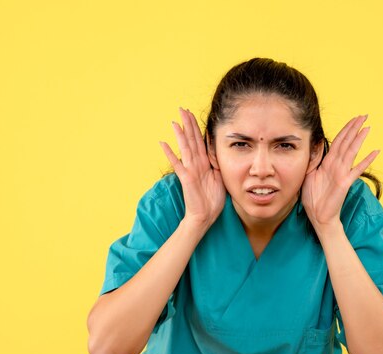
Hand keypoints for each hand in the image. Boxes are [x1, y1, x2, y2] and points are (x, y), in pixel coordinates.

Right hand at [160, 107, 225, 228]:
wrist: (205, 216)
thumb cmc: (212, 200)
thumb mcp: (220, 178)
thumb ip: (216, 164)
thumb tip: (217, 152)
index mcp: (204, 163)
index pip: (200, 141)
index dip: (197, 128)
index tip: (193, 114)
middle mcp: (196, 164)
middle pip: (192, 140)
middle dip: (188, 124)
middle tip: (182, 109)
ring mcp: (190, 170)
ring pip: (185, 148)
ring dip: (180, 134)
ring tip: (175, 121)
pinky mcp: (186, 178)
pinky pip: (178, 164)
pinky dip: (170, 153)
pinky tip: (163, 143)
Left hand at [301, 114, 379, 229]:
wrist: (317, 216)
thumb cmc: (312, 197)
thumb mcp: (308, 174)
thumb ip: (313, 160)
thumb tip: (315, 144)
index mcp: (328, 163)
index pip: (338, 142)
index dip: (345, 129)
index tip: (353, 119)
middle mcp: (336, 165)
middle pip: (346, 142)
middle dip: (354, 128)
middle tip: (364, 116)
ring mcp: (342, 173)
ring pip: (351, 152)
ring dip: (359, 139)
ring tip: (367, 127)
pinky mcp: (345, 182)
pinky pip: (356, 170)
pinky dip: (366, 161)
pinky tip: (375, 152)